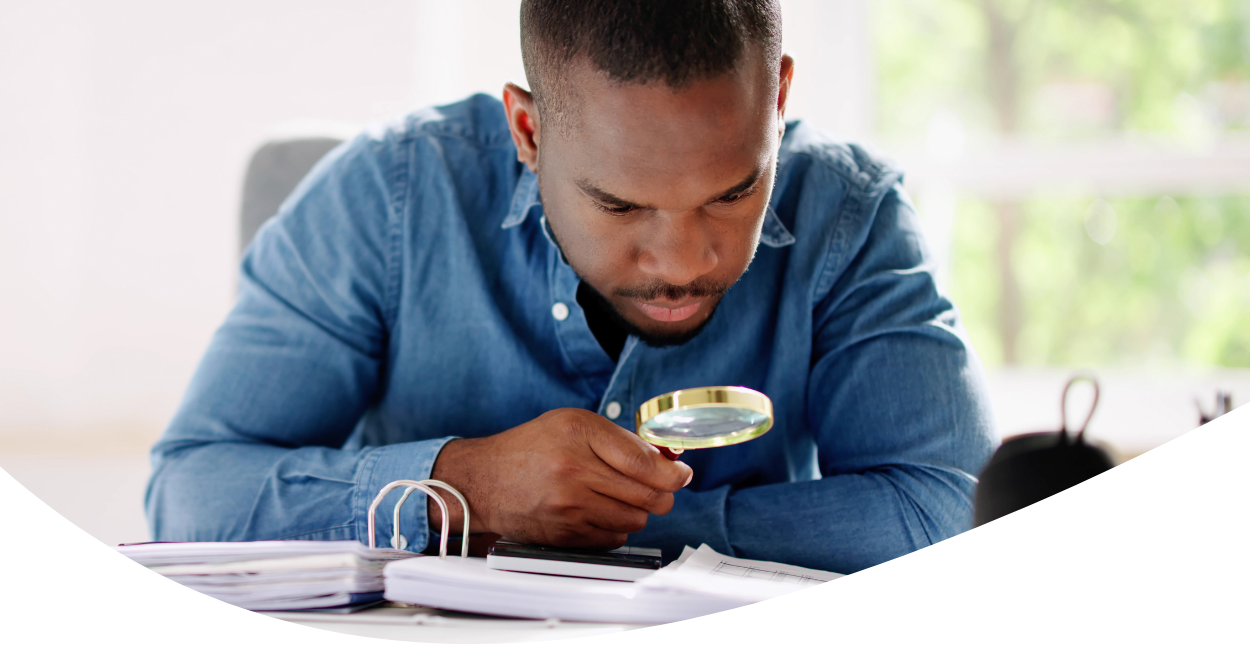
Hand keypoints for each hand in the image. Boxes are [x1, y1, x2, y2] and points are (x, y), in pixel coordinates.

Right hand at [427, 408, 692, 548]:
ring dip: (638, 510)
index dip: (673, 472)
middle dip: (663, 492)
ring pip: (636, 519)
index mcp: (579, 433)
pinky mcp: (565, 533)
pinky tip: (600, 511)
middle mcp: (574, 470)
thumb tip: (669, 458)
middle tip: (659, 487)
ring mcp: (569, 506)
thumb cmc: (530, 448)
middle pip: (649, 495)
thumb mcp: (574, 424)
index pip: (645, 460)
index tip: (681, 474)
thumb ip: (621, 439)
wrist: (483, 480)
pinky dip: (616, 526)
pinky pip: (615, 537)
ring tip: (619, 496)